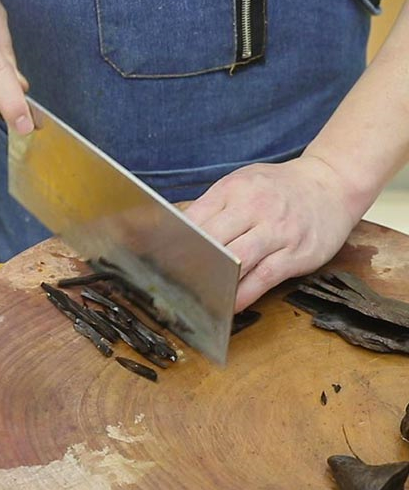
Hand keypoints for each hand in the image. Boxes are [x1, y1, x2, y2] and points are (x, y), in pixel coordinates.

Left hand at [184, 155, 360, 311]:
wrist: (332, 184)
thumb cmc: (278, 188)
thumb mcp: (241, 184)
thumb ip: (211, 207)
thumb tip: (173, 231)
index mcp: (234, 189)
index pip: (195, 219)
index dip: (173, 243)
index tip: (157, 262)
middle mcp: (256, 207)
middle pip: (213, 240)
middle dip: (189, 264)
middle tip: (170, 285)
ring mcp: (279, 230)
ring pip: (238, 260)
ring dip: (215, 281)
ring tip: (196, 298)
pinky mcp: (298, 252)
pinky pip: (265, 277)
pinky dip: (244, 294)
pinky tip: (229, 305)